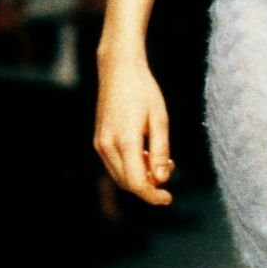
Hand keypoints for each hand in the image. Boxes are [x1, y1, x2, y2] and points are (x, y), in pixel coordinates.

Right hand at [93, 55, 173, 206]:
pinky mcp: (98, 140)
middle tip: (168, 170)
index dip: (153, 196)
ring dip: (140, 177)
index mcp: (125, 141)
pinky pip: (115, 165)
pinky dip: (131, 167)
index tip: (168, 198)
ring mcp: (100, 144)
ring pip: (120, 176)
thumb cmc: (143, 90)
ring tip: (159, 159)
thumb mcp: (160, 119)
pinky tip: (145, 153)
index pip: (137, 183)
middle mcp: (107, 146)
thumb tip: (161, 178)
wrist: (118, 69)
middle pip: (128, 184)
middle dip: (149, 186)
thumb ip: (161, 151)